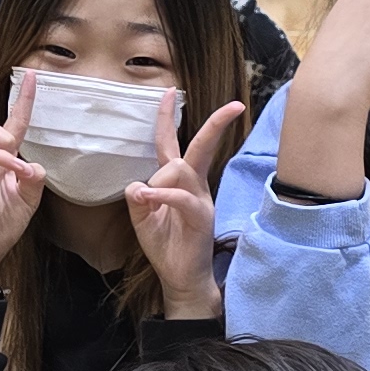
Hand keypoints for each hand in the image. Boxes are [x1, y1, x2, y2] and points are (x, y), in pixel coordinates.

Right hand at [0, 60, 44, 285]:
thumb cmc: (0, 224)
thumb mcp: (27, 199)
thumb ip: (33, 178)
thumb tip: (34, 164)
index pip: (7, 120)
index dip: (21, 98)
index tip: (30, 74)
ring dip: (3, 137)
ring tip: (17, 165)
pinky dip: (3, 160)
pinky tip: (16, 172)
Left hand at [125, 97, 245, 317]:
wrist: (181, 278)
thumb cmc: (165, 246)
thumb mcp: (143, 219)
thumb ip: (138, 198)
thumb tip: (136, 184)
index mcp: (178, 182)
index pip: (172, 144)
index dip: (168, 119)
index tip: (169, 92)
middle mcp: (193, 186)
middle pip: (200, 147)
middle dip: (215, 124)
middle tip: (233, 105)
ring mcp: (200, 200)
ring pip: (181, 169)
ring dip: (158, 180)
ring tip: (146, 201)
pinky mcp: (201, 217)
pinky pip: (181, 197)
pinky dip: (162, 194)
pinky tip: (148, 199)